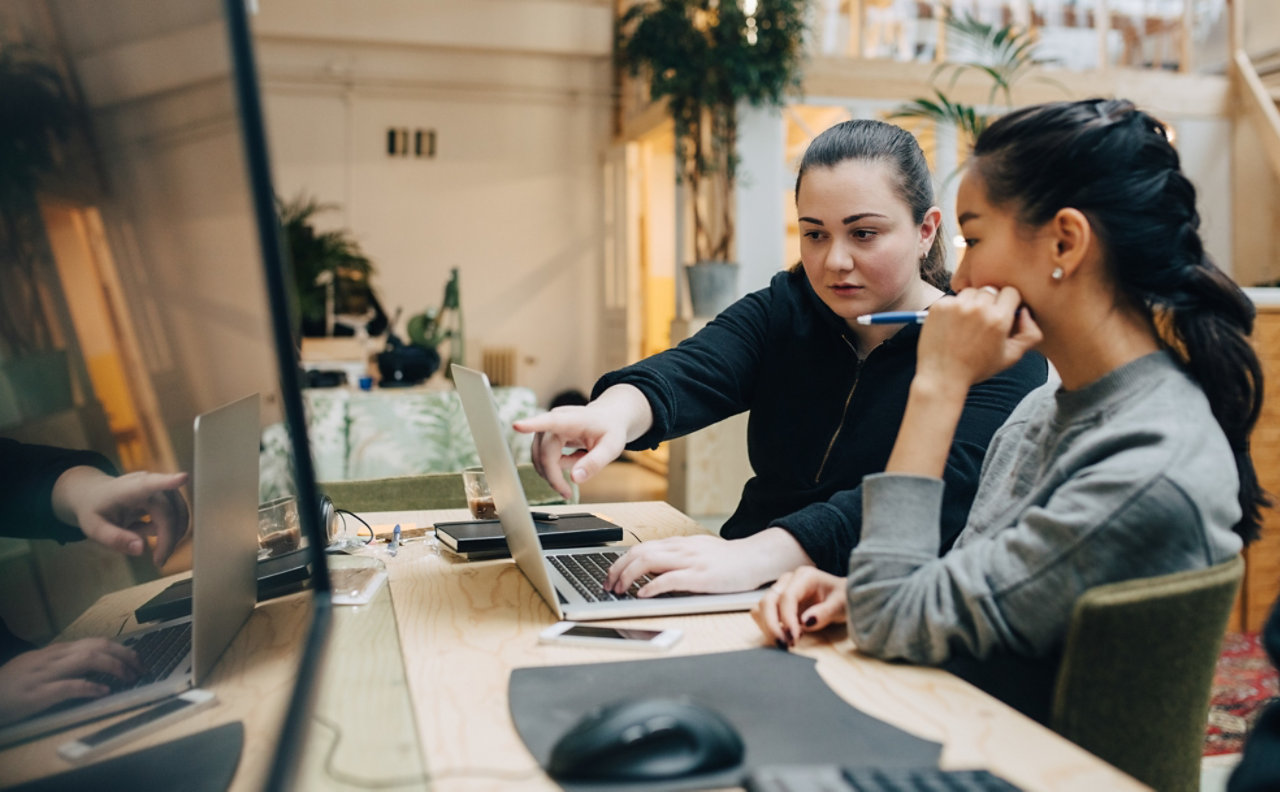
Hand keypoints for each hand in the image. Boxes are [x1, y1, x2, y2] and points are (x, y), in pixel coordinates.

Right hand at [0, 639, 143, 726]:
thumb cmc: (8, 685)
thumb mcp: (36, 667)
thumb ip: (61, 663)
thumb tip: (91, 663)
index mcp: (53, 653)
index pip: (94, 642)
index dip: (120, 648)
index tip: (135, 657)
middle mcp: (51, 659)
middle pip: (96, 646)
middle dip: (124, 654)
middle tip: (140, 667)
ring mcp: (43, 675)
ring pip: (87, 660)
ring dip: (114, 667)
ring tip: (129, 676)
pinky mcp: (35, 695)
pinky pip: (68, 687)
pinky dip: (90, 687)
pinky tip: (104, 691)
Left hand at [52, 468, 190, 566]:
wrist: (96, 494)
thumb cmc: (95, 510)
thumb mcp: (94, 528)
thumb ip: (115, 539)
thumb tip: (141, 549)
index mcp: (127, 490)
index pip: (149, 485)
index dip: (168, 482)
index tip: (183, 478)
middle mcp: (149, 484)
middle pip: (170, 513)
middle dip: (169, 539)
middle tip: (159, 562)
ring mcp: (161, 488)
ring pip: (179, 514)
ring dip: (171, 535)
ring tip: (149, 545)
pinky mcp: (169, 494)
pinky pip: (177, 515)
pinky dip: (168, 530)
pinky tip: (147, 530)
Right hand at [512, 385, 652, 500]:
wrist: (607, 418)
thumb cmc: (610, 430)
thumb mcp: (612, 447)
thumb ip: (594, 463)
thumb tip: (574, 479)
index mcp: (572, 420)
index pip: (550, 422)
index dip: (532, 425)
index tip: (517, 425)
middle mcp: (554, 421)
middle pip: (544, 455)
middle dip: (554, 477)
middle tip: (567, 493)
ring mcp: (546, 428)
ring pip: (540, 459)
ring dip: (557, 469)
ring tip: (581, 460)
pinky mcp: (543, 436)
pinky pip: (543, 458)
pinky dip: (557, 465)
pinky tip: (574, 458)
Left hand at [604, 529, 812, 596]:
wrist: (755, 558)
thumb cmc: (728, 560)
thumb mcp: (697, 551)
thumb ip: (676, 557)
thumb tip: (651, 570)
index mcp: (678, 544)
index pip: (640, 548)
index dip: (620, 561)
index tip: (610, 575)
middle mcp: (681, 549)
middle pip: (638, 553)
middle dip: (618, 570)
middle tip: (609, 585)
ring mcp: (690, 561)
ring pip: (648, 562)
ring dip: (628, 577)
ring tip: (620, 590)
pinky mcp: (701, 577)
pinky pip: (669, 579)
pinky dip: (651, 587)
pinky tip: (642, 594)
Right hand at [752, 567, 847, 647]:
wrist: (842, 597)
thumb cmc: (843, 598)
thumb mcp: (842, 604)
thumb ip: (825, 612)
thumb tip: (805, 622)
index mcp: (805, 576)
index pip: (787, 597)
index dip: (788, 619)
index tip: (795, 638)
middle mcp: (788, 580)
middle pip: (767, 601)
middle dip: (772, 625)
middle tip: (785, 644)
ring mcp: (780, 590)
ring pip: (760, 608)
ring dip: (768, 627)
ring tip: (786, 642)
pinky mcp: (776, 602)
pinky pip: (762, 614)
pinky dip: (768, 627)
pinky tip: (785, 636)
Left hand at [918, 286, 1042, 390]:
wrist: (942, 376)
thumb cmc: (976, 368)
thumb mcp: (1011, 356)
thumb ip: (1030, 334)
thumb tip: (1025, 312)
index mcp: (999, 319)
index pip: (1011, 292)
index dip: (1009, 303)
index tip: (1003, 313)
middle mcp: (978, 308)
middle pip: (991, 291)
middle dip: (990, 303)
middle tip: (983, 323)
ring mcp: (957, 306)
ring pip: (971, 292)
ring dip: (972, 303)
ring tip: (967, 324)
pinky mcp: (939, 306)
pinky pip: (953, 298)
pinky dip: (954, 308)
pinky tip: (953, 326)